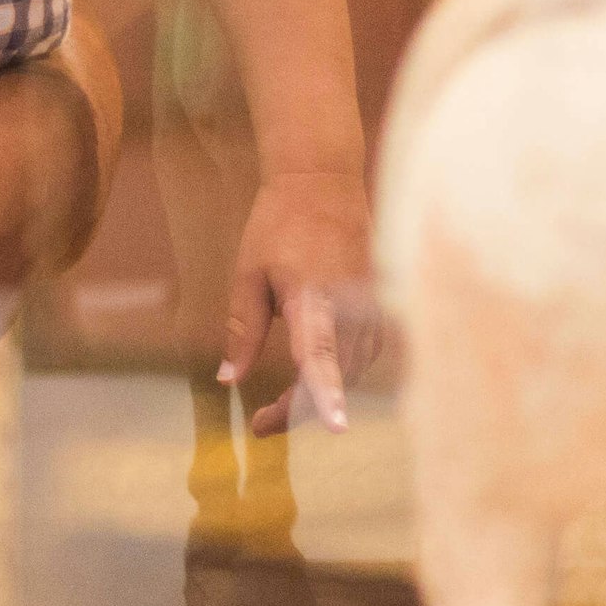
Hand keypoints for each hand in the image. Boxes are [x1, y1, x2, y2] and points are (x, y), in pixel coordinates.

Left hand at [224, 171, 379, 433]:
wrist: (323, 178)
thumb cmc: (279, 223)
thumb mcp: (248, 273)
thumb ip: (242, 329)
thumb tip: (227, 379)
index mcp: (310, 294)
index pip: (320, 354)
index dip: (327, 393)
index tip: (336, 427)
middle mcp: (348, 302)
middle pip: (336, 375)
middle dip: (300, 409)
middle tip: (262, 422)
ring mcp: (368, 301)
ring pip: (353, 369)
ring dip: (321, 393)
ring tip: (283, 403)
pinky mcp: (378, 300)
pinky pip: (366, 351)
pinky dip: (343, 370)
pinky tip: (318, 374)